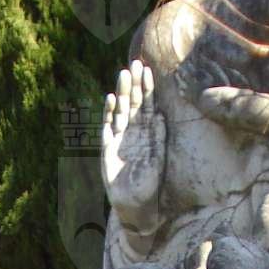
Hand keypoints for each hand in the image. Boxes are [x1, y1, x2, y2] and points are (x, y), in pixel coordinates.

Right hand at [102, 60, 165, 225]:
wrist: (133, 205)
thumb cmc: (149, 185)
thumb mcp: (157, 160)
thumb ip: (158, 138)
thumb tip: (160, 116)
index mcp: (148, 133)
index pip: (147, 105)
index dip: (147, 88)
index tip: (148, 70)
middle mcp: (134, 132)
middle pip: (134, 103)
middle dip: (135, 84)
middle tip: (135, 63)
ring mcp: (120, 138)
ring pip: (121, 110)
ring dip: (123, 92)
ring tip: (124, 74)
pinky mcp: (107, 147)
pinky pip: (108, 126)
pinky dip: (109, 113)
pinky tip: (111, 99)